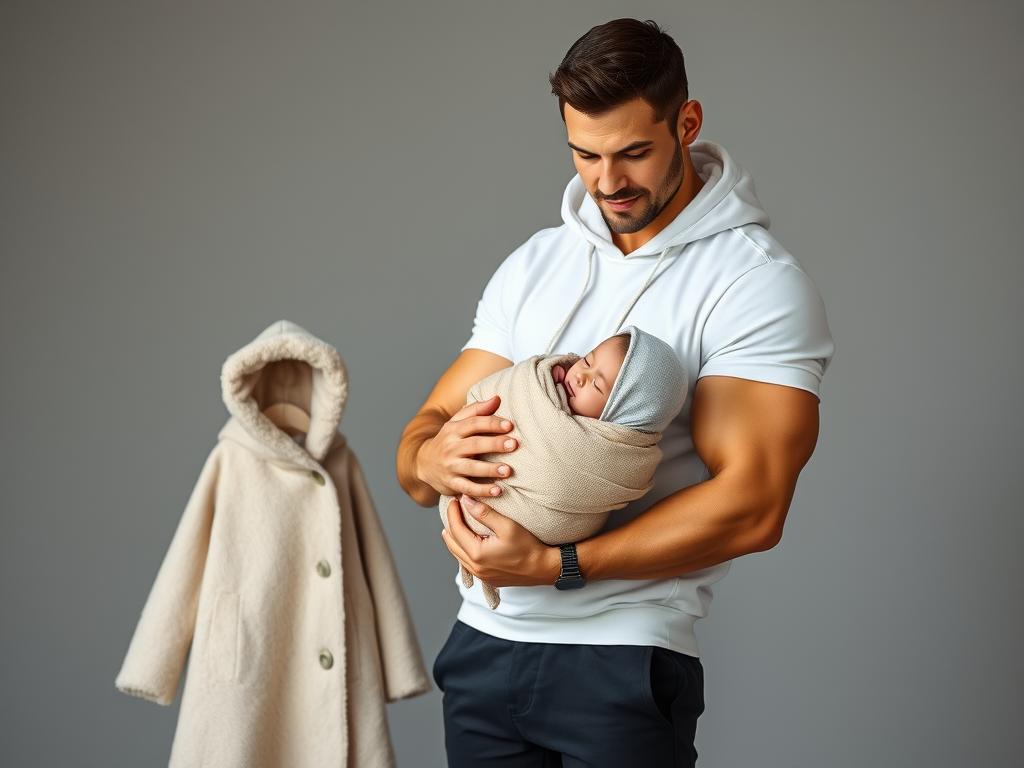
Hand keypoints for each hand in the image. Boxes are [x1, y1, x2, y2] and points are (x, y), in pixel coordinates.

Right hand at [416, 395, 517, 497]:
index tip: (510, 425)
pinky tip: (497, 490)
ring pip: (471, 468)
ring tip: (508, 470)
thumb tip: (498, 398)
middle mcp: (451, 447)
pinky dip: (482, 491)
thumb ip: (477, 410)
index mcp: (454, 429)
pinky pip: (467, 488)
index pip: (474, 423)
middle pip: (474, 444)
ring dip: (490, 469)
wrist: (423, 463)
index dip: (491, 423)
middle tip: (514, 444)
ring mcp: (450, 466)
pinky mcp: (451, 484)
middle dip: (494, 444)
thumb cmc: (449, 440)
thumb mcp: (457, 422)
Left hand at [441, 494, 560, 587]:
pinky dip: (462, 549)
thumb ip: (485, 513)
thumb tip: (466, 501)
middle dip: (450, 524)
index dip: (452, 513)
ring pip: (457, 554)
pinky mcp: (486, 578)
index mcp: (477, 554)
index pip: (455, 530)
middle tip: (453, 509)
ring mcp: (480, 575)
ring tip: (456, 522)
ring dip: (454, 537)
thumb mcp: (507, 526)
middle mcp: (475, 567)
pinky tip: (467, 540)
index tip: (453, 500)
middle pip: (452, 543)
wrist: (543, 568)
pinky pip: (466, 562)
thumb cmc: (528, 547)